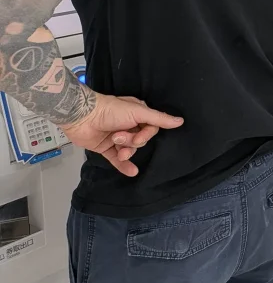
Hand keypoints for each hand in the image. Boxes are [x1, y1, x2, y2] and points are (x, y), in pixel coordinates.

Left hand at [62, 93, 183, 176]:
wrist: (82, 116)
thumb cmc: (111, 110)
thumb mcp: (138, 111)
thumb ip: (159, 119)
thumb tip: (180, 121)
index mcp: (137, 114)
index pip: (151, 128)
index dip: (146, 134)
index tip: (138, 137)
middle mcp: (128, 125)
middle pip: (140, 140)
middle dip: (132, 141)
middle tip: (120, 138)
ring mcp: (117, 137)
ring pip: (130, 149)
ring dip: (126, 151)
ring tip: (117, 146)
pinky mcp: (105, 148)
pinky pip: (117, 159)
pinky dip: (124, 166)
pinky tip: (132, 172)